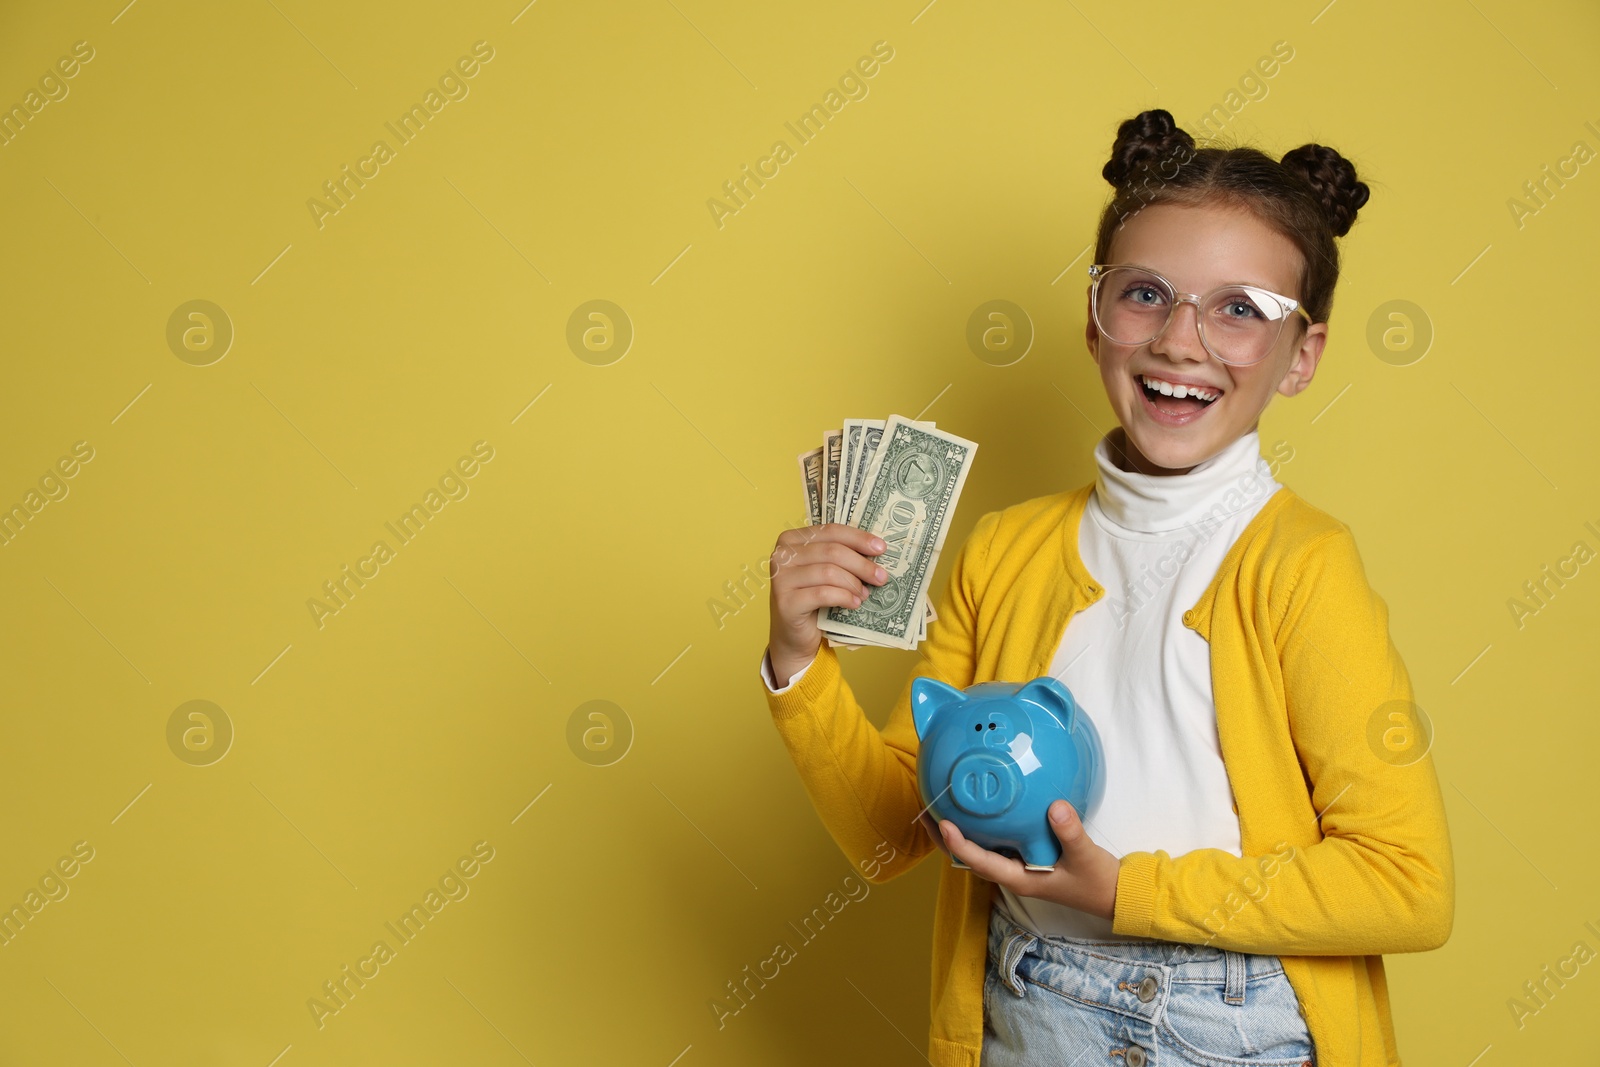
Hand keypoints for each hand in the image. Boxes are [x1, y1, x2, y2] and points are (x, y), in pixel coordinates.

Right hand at [767, 523, 886, 680]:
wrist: (795, 636)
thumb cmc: (813, 600)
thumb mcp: (825, 571)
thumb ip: (841, 556)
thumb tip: (876, 550)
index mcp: (791, 539)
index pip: (830, 530)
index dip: (859, 538)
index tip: (882, 548)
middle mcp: (782, 555)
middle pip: (832, 551)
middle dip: (861, 564)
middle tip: (881, 577)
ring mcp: (780, 579)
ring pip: (828, 572)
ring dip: (853, 583)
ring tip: (865, 594)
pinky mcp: (786, 602)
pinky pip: (822, 594)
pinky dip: (844, 597)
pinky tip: (854, 603)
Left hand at [937, 800, 1119, 920]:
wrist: (1113, 895)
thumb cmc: (1097, 881)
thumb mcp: (1086, 856)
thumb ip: (1070, 833)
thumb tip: (1054, 807)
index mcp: (1020, 879)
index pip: (981, 862)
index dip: (960, 845)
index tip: (944, 824)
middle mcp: (1012, 874)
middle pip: (968, 859)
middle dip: (945, 840)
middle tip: (925, 812)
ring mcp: (1017, 867)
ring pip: (978, 852)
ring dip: (958, 834)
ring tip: (940, 808)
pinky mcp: (1025, 859)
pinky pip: (994, 844)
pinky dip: (980, 830)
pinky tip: (978, 810)